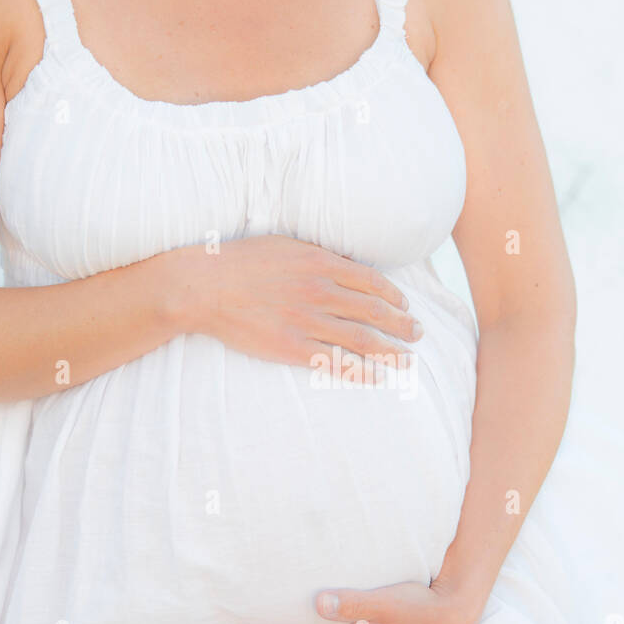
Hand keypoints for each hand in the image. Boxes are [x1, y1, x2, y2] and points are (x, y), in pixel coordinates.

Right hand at [170, 235, 423, 369]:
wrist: (204, 286)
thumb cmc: (241, 262)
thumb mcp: (285, 245)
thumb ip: (317, 255)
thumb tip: (343, 263)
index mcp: (321, 263)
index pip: (372, 281)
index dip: (394, 296)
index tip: (405, 305)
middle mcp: (320, 291)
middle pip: (375, 311)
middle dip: (402, 325)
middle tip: (419, 335)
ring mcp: (308, 321)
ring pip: (362, 338)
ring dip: (390, 351)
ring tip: (408, 360)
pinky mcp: (292, 347)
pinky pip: (335, 362)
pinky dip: (360, 371)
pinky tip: (376, 377)